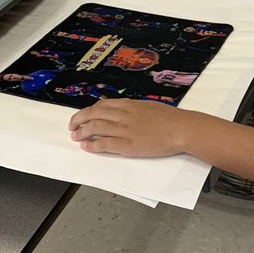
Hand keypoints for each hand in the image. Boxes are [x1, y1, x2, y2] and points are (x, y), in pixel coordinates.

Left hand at [69, 99, 189, 156]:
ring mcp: (124, 130)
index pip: (102, 105)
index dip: (88, 111)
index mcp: (129, 105)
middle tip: (72, 126)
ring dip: (82, 133)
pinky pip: (104, 144)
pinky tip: (86, 147)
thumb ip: (135, 109)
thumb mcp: (149, 107)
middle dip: (79, 120)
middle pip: (93, 115)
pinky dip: (92, 145)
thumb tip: (126, 110)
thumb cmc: (171, 119)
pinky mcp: (127, 145)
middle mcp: (123, 115)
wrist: (181, 128)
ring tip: (75, 137)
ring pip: (95, 128)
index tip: (83, 115)